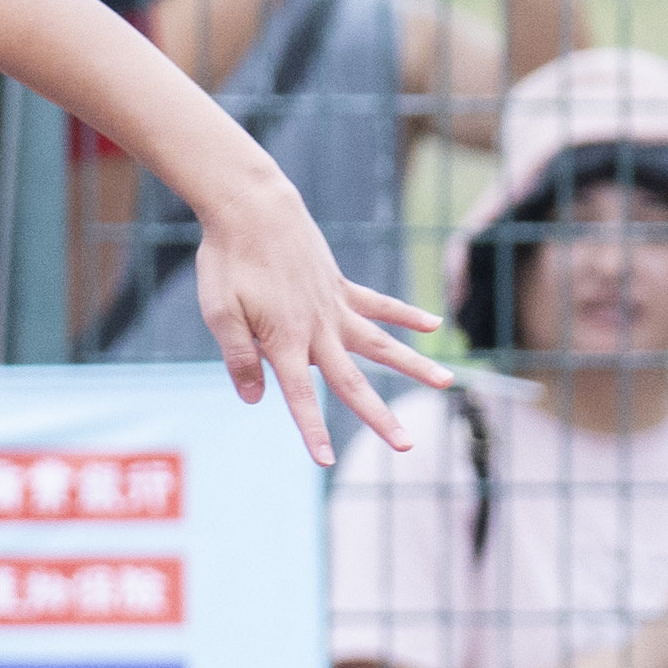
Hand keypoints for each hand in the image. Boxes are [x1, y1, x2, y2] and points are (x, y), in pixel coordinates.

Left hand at [186, 183, 450, 465]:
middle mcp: (318, 328)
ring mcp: (335, 305)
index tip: (325, 461)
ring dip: (414, 366)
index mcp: (284, 340)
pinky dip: (406, 315)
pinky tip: (434, 325)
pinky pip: (379, 304)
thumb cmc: (227, 261)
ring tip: (448, 383)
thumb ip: (237, 358)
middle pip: (354, 381)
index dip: (311, 430)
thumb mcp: (219, 313)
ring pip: (381, 343)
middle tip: (406, 446)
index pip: (301, 397)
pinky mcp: (340, 285)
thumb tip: (255, 400)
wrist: (251, 206)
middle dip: (379, 416)